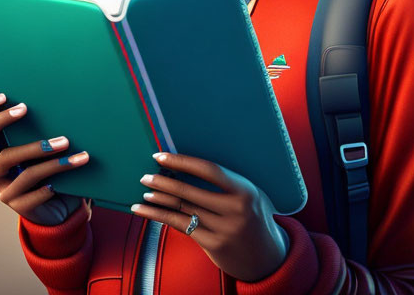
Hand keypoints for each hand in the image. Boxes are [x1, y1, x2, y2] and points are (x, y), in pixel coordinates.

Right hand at [0, 93, 90, 225]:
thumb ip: (41, 130)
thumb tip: (54, 102)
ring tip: (68, 146)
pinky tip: (58, 185)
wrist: (62, 205)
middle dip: (14, 132)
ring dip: (50, 161)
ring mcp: (7, 191)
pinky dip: (45, 189)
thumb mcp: (46, 149)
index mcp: (0, 153)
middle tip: (28, 111)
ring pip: (26, 174)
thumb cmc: (52, 169)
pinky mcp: (20, 207)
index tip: (4, 97)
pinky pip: (32, 198)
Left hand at [129, 152, 289, 281]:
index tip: (161, 156)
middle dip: (163, 181)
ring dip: (159, 199)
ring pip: (182, 209)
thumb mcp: (251, 195)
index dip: (182, 161)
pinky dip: (159, 216)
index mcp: (245, 190)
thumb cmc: (256, 218)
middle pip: (190, 191)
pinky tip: (145, 210)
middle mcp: (235, 210)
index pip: (209, 170)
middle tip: (146, 175)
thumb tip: (189, 165)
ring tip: (144, 192)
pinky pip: (180, 226)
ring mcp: (224, 229)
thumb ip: (228, 183)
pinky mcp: (214, 245)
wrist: (269, 258)